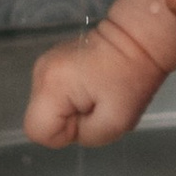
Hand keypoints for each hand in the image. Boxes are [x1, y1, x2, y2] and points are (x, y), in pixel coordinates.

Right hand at [25, 28, 156, 148]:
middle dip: (70, 121)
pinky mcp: (54, 62)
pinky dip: (73, 98)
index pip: (37, 130)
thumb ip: (88, 136)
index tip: (88, 117)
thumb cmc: (131, 79)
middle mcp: (40, 72)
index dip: (64, 135)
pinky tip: (93, 85)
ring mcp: (45, 64)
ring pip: (50, 108)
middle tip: (97, 105)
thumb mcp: (116, 122)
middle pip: (43, 118)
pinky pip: (56, 95)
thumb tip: (75, 130)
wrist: (138, 38)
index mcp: (51, 85)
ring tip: (98, 94)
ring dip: (73, 110)